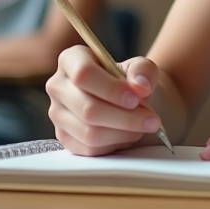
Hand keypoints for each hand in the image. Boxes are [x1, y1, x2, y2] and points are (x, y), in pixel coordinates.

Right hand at [45, 46, 162, 156]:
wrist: (129, 100)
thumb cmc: (130, 81)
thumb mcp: (141, 68)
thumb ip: (143, 71)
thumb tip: (140, 86)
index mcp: (71, 60)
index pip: (83, 74)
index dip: (111, 89)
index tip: (136, 99)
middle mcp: (58, 86)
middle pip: (88, 109)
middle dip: (125, 117)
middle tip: (151, 119)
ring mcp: (57, 114)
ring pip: (90, 132)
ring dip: (124, 132)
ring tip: (145, 125)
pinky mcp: (65, 138)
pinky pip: (90, 148)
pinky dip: (116, 144)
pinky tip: (130, 134)